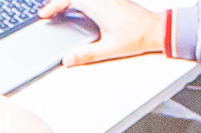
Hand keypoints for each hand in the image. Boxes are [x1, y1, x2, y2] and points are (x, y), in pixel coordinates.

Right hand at [43, 0, 163, 63]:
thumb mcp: (109, 49)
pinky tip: (78, 11)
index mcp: (101, 7)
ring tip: (59, 11)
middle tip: (48, 13)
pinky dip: (80, 2)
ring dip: (70, 1)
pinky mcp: (114, 2)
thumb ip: (86, 55)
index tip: (45, 14)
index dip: (54, 5)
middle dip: (59, 2)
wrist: (156, 30)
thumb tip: (68, 59)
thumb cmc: (138, 36)